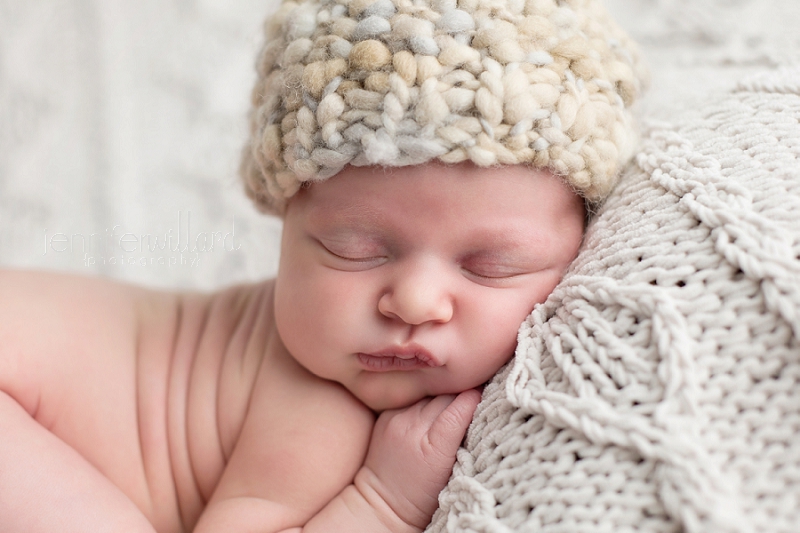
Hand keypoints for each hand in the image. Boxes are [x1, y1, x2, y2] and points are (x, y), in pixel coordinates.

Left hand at [356, 390, 481, 530]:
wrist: (384, 503)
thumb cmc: (425, 497)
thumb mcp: (454, 472)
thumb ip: (465, 438)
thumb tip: (478, 403)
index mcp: (434, 450)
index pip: (459, 408)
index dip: (475, 397)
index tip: (487, 394)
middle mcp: (412, 429)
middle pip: (446, 395)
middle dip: (461, 394)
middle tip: (474, 398)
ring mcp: (396, 420)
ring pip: (430, 393)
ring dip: (443, 395)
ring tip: (452, 404)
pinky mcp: (386, 415)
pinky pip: (414, 398)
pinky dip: (426, 401)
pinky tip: (431, 410)